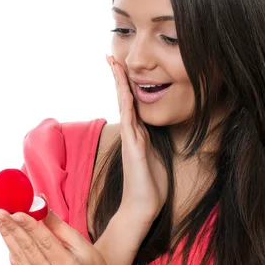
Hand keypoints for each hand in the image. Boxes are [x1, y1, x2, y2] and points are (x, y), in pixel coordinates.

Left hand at [0, 198, 110, 264]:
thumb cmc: (89, 262)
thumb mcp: (79, 241)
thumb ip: (57, 224)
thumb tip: (40, 203)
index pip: (45, 242)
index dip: (29, 226)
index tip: (16, 211)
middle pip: (28, 249)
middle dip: (11, 228)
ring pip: (19, 257)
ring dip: (7, 236)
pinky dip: (12, 249)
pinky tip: (7, 235)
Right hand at [106, 54, 167, 221]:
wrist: (142, 207)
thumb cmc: (149, 185)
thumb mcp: (155, 157)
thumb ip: (152, 142)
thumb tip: (153, 131)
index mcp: (138, 134)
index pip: (130, 103)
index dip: (125, 84)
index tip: (120, 66)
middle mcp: (132, 133)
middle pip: (122, 98)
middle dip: (117, 77)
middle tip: (109, 56)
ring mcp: (131, 139)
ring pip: (123, 104)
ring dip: (119, 84)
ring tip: (113, 64)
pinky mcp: (134, 148)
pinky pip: (129, 120)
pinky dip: (126, 103)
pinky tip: (124, 90)